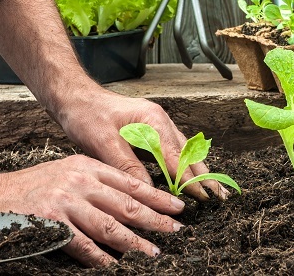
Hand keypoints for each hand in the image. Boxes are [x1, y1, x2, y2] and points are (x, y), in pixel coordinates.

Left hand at [0, 0, 226, 199]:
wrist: (74, 97)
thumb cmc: (86, 115)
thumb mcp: (103, 142)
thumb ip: (127, 166)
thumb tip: (147, 190)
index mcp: (153, 121)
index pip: (177, 157)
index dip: (190, 179)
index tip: (204, 197)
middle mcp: (159, 121)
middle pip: (187, 152)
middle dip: (203, 175)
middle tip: (220, 196)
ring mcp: (156, 125)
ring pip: (183, 151)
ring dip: (196, 170)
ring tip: (211, 190)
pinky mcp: (149, 131)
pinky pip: (172, 149)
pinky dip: (182, 164)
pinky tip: (187, 176)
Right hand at [0, 154, 184, 266]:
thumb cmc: (34, 186)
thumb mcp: (68, 171)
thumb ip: (96, 182)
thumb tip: (130, 202)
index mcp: (87, 166)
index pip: (130, 182)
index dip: (156, 196)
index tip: (177, 207)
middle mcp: (80, 181)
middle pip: (126, 203)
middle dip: (155, 219)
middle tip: (176, 230)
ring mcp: (66, 202)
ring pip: (110, 226)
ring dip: (134, 242)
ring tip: (153, 252)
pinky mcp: (52, 224)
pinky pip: (83, 245)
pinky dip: (101, 257)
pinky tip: (114, 265)